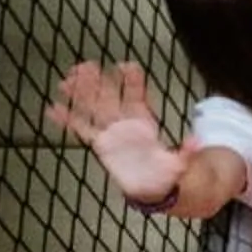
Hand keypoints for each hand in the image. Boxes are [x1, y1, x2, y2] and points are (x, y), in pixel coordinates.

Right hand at [49, 62, 183, 203]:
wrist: (155, 186)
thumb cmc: (167, 171)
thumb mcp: (181, 162)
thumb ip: (186, 151)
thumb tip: (198, 142)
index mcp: (144, 122)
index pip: (137, 97)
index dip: (133, 81)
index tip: (127, 65)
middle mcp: (126, 123)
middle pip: (110, 97)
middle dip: (98, 81)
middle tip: (86, 65)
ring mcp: (111, 131)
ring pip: (93, 108)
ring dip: (80, 94)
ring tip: (66, 80)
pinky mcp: (100, 144)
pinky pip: (82, 129)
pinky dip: (68, 120)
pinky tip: (53, 109)